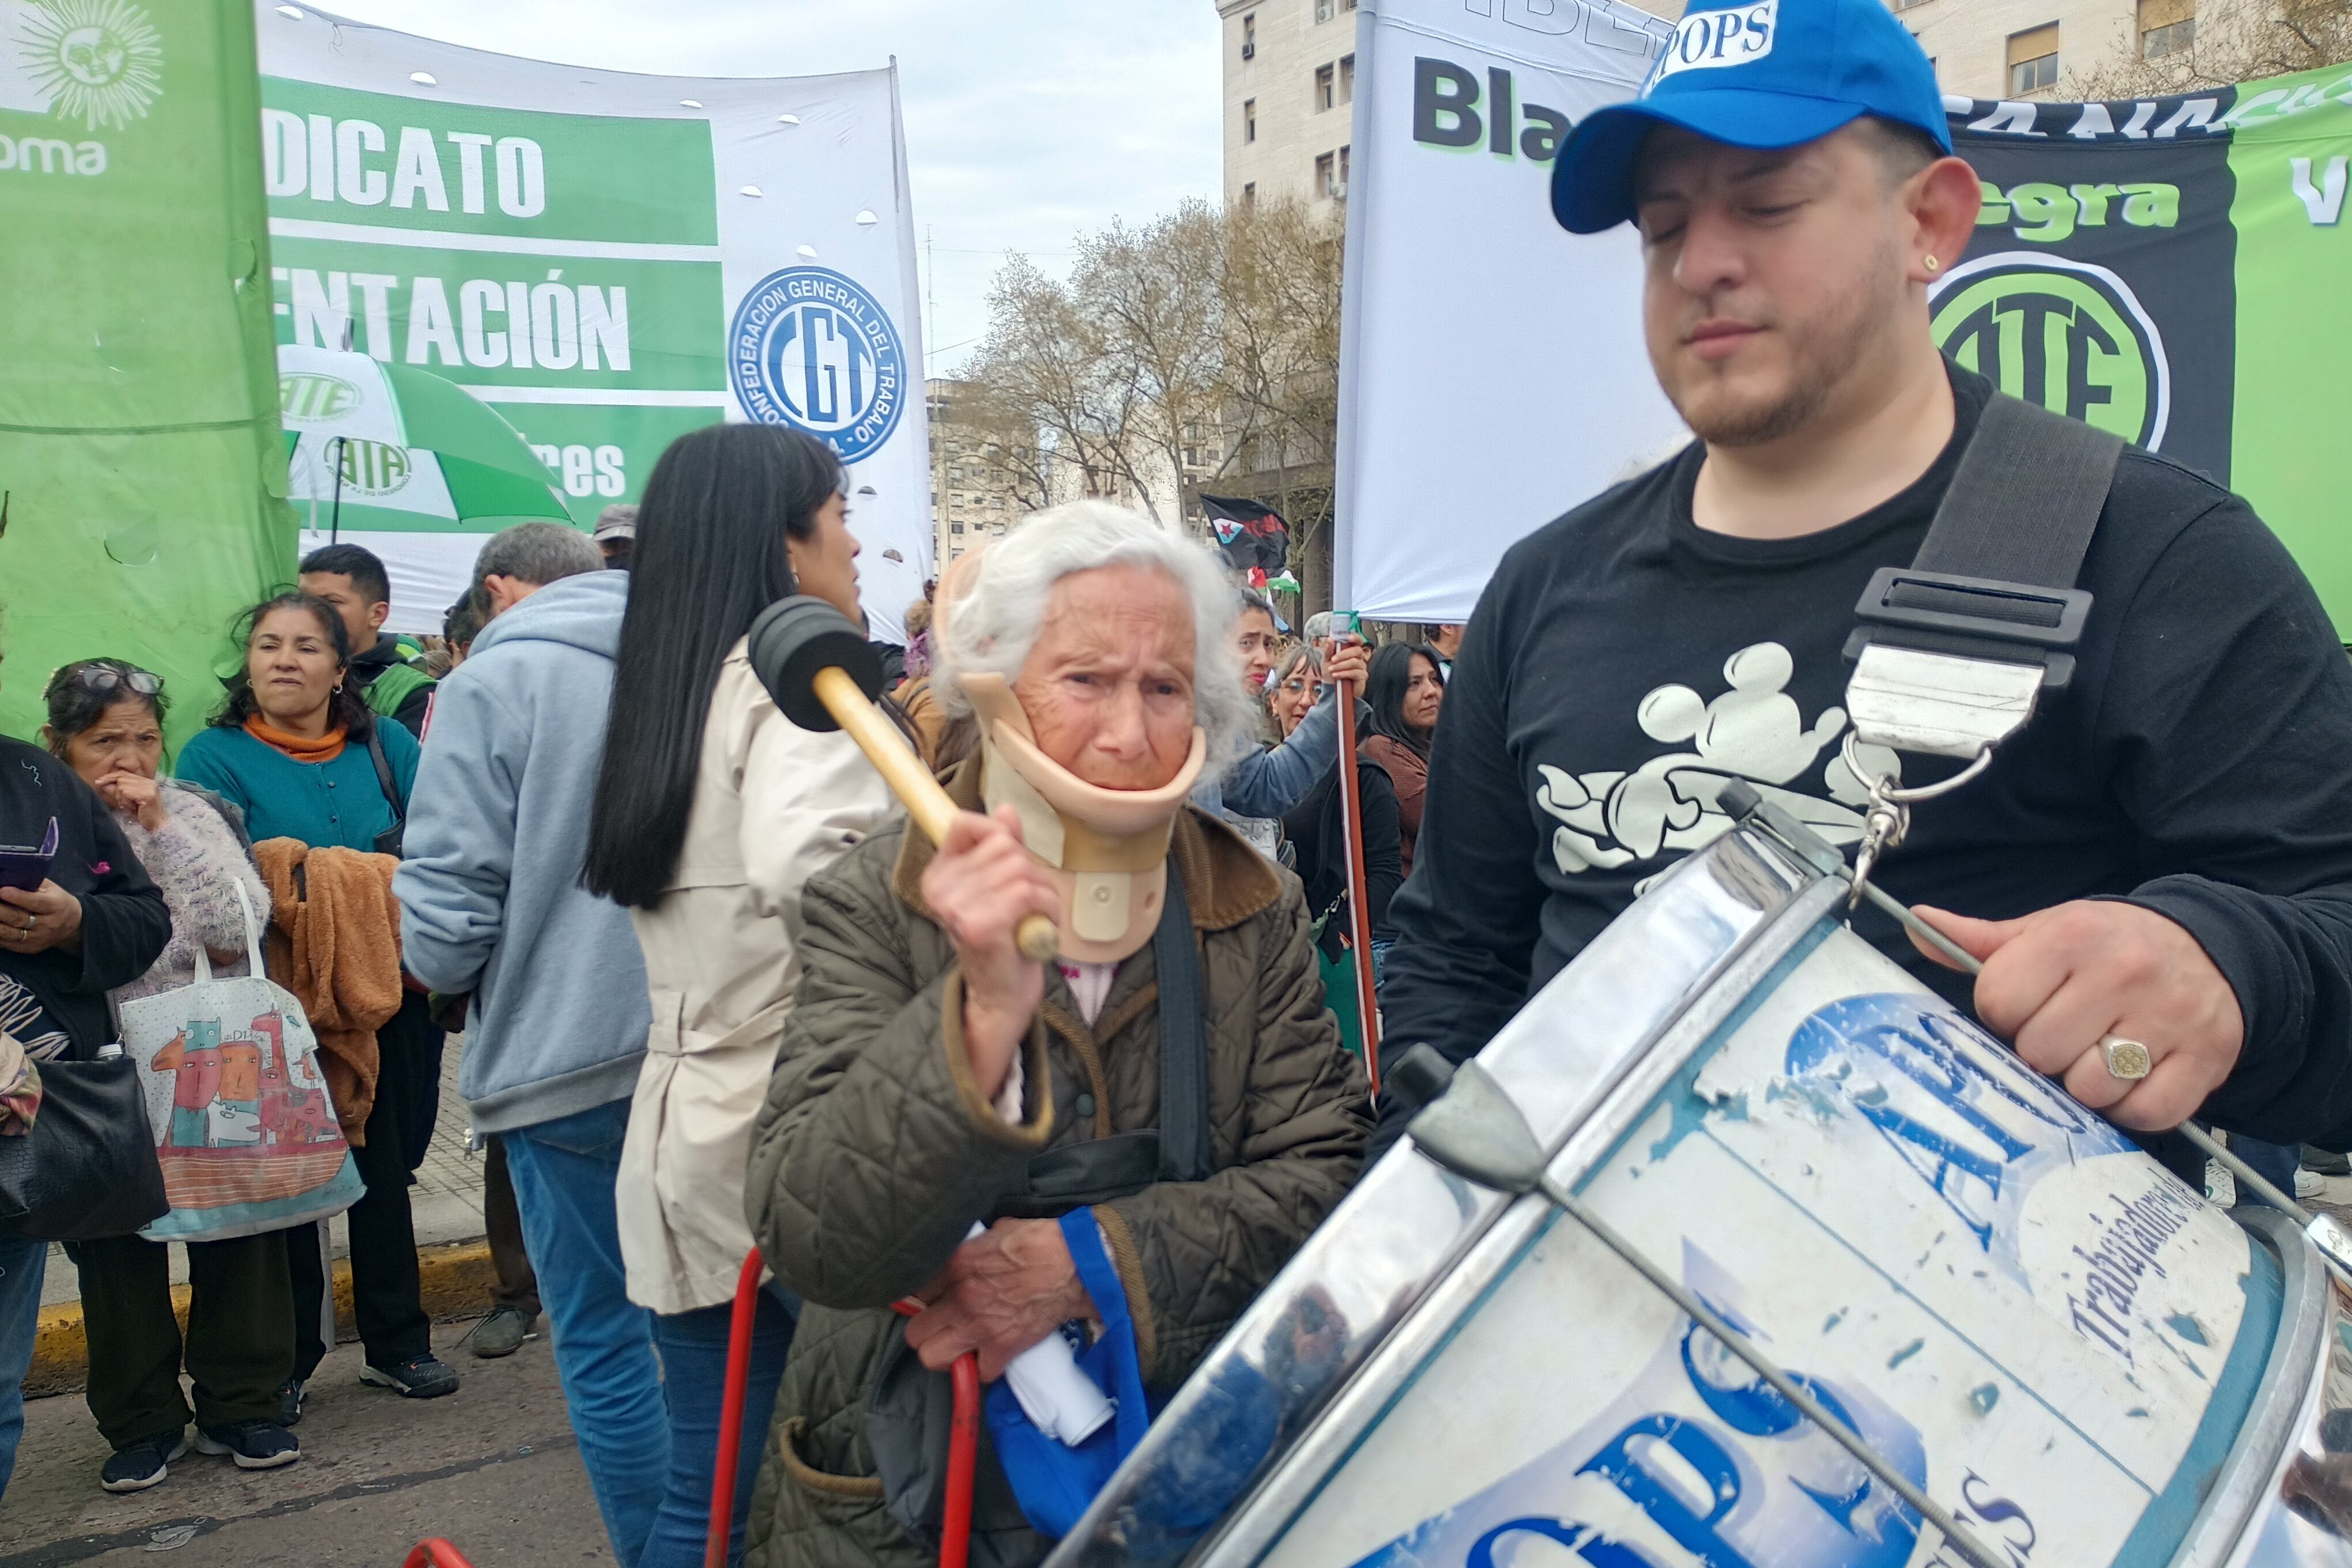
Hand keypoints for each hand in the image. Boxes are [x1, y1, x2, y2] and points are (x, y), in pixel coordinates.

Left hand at [0, 880, 83, 956]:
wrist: (72, 925)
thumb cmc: (57, 901)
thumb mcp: (52, 889)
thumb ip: (32, 883)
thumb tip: (8, 878)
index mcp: (56, 906)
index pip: (35, 902)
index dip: (17, 897)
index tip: (2, 890)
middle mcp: (48, 925)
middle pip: (18, 919)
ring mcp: (38, 939)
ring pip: (10, 934)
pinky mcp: (30, 948)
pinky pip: (7, 943)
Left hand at [96, 772, 165, 831]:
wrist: (158, 827)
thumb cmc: (143, 816)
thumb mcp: (128, 800)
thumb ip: (118, 790)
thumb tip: (102, 783)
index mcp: (146, 781)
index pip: (123, 773)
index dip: (110, 776)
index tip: (98, 781)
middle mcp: (148, 781)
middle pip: (121, 778)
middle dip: (117, 792)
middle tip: (125, 804)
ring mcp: (149, 787)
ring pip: (122, 786)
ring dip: (122, 799)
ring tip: (132, 807)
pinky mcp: (146, 795)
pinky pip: (126, 793)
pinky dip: (126, 802)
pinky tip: (134, 808)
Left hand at [905, 1219, 1093, 1380]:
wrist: (1074, 1265)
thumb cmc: (1038, 1241)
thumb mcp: (994, 1231)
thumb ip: (970, 1247)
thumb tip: (964, 1253)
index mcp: (955, 1264)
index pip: (915, 1292)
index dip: (924, 1298)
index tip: (933, 1300)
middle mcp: (959, 1299)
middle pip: (914, 1333)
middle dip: (925, 1331)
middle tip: (939, 1327)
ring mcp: (979, 1326)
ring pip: (933, 1358)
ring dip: (944, 1354)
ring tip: (957, 1346)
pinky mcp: (1003, 1348)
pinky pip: (979, 1373)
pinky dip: (984, 1368)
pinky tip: (990, 1354)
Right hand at [920, 804, 1058, 1099]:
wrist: (1001, 994)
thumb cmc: (1004, 939)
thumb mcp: (1000, 886)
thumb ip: (1001, 847)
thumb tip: (1006, 809)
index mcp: (938, 875)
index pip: (967, 824)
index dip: (1000, 836)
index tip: (1012, 865)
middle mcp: (940, 889)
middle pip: (1004, 845)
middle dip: (1032, 872)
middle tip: (1031, 904)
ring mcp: (957, 907)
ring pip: (1021, 868)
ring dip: (1044, 893)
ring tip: (1035, 917)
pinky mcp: (980, 925)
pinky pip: (1028, 892)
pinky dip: (1047, 908)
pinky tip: (1037, 929)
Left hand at [1324, 641, 1369, 690]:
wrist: (1331, 689)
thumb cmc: (1331, 672)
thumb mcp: (1326, 660)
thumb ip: (1329, 650)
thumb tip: (1330, 638)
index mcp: (1351, 650)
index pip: (1358, 641)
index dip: (1355, 637)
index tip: (1348, 637)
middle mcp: (1358, 657)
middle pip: (1356, 650)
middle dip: (1343, 654)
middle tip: (1333, 659)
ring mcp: (1362, 667)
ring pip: (1355, 662)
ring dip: (1341, 665)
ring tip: (1331, 669)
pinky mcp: (1362, 677)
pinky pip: (1355, 672)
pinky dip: (1344, 673)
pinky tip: (1336, 675)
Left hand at [1910, 900, 2242, 1130]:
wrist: (2212, 950)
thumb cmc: (2110, 946)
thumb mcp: (2048, 931)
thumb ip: (1981, 941)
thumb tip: (1919, 923)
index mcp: (2074, 936)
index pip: (1999, 1002)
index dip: (2004, 1015)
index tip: (2027, 1008)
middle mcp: (2124, 972)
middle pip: (2040, 1052)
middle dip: (2043, 1052)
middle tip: (2066, 1035)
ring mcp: (2170, 1018)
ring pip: (2091, 1088)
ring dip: (2086, 1085)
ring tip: (2099, 1054)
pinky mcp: (2205, 1060)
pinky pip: (2145, 1113)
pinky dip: (2132, 1108)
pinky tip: (2132, 1079)